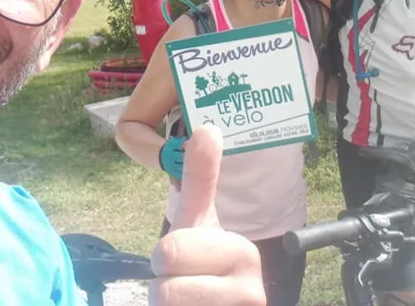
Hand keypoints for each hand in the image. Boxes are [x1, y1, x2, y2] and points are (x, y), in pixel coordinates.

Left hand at [149, 125, 265, 305]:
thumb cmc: (206, 271)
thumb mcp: (199, 223)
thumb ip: (202, 178)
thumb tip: (208, 126)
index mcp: (243, 253)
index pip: (170, 252)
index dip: (165, 260)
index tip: (183, 263)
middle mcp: (252, 291)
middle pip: (165, 289)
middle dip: (162, 289)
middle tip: (184, 286)